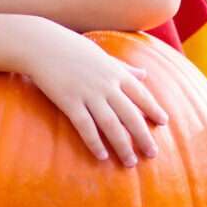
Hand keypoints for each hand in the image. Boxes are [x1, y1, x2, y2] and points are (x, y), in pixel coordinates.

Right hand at [17, 20, 167, 166]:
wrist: (42, 44)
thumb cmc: (73, 49)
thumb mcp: (103, 56)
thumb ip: (125, 68)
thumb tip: (144, 74)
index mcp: (116, 73)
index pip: (141, 94)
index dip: (153, 109)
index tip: (163, 123)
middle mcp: (106, 85)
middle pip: (130, 114)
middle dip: (143, 136)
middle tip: (152, 154)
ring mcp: (88, 94)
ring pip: (111, 124)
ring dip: (123, 145)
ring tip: (130, 162)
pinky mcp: (69, 101)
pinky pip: (85, 126)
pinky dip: (95, 142)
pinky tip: (102, 156)